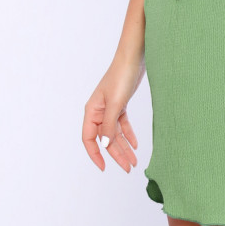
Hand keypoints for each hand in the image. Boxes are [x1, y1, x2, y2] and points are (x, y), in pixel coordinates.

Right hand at [82, 55, 144, 172]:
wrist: (134, 57)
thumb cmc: (121, 76)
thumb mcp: (116, 103)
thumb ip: (109, 125)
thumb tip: (105, 145)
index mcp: (92, 111)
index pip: (88, 139)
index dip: (95, 154)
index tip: (105, 168)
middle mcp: (98, 111)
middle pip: (105, 139)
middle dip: (116, 155)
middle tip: (128, 168)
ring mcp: (109, 108)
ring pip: (115, 133)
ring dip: (124, 147)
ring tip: (134, 161)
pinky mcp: (120, 104)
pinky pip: (122, 124)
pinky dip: (129, 134)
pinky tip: (136, 145)